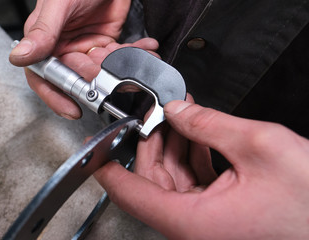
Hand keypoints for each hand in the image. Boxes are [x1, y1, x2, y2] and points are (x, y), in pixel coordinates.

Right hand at [9, 0, 136, 118]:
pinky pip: (120, 56)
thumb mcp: (58, 4)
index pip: (45, 76)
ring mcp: (88, 47)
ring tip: (138, 59)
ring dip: (122, 67)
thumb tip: (19, 57)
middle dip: (99, 79)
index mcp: (47, 42)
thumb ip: (42, 32)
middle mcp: (66, 48)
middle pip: (79, 77)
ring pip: (104, 70)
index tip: (72, 109)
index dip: (56, 95)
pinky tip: (146, 49)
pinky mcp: (108, 42)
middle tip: (114, 75)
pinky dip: (135, 54)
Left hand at [95, 99, 308, 238]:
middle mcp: (193, 227)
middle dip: (152, 141)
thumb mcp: (258, 147)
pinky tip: (199, 134)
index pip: (131, 194)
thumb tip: (177, 111)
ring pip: (172, 179)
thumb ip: (210, 124)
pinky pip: (193, 182)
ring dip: (174, 145)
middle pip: (151, 180)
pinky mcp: (219, 214)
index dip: (109, 169)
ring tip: (182, 117)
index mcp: (192, 220)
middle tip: (158, 114)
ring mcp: (206, 223)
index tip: (97, 151)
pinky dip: (192, 156)